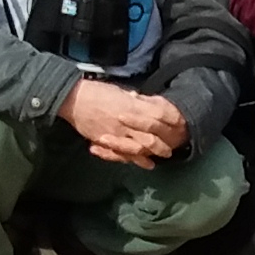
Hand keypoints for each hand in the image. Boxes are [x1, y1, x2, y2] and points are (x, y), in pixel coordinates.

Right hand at [60, 77, 186, 164]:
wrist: (74, 99)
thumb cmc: (97, 91)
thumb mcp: (119, 91)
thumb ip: (134, 100)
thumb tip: (144, 102)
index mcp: (132, 105)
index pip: (159, 113)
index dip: (172, 119)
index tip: (180, 122)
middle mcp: (127, 121)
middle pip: (152, 136)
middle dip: (164, 144)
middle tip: (172, 147)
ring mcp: (117, 133)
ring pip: (140, 148)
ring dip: (152, 154)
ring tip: (160, 158)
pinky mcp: (106, 142)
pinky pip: (123, 154)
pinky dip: (134, 160)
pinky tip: (144, 163)